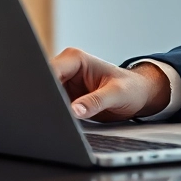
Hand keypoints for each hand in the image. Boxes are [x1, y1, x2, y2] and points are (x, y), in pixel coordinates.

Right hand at [50, 47, 169, 121]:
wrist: (138, 94)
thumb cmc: (131, 88)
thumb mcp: (116, 94)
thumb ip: (95, 102)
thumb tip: (74, 111)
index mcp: (75, 59)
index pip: (50, 72)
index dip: (44, 88)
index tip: (48, 105)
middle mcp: (66, 68)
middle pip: (43, 84)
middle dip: (44, 100)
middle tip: (50, 116)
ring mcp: (63, 82)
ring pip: (45, 96)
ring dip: (48, 108)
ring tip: (55, 120)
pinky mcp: (64, 96)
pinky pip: (52, 105)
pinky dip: (53, 113)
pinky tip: (58, 121)